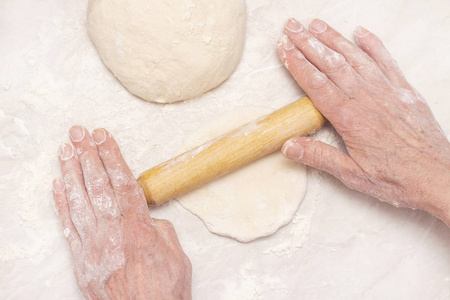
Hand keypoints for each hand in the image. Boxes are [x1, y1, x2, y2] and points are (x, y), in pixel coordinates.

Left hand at [52, 126, 191, 298]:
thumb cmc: (164, 291)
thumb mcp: (176, 255)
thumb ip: (160, 230)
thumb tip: (147, 218)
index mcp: (138, 229)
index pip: (123, 183)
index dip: (112, 157)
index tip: (103, 136)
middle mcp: (112, 233)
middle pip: (98, 186)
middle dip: (87, 155)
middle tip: (78, 132)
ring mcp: (93, 246)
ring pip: (79, 201)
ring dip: (71, 172)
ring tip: (65, 149)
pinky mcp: (81, 260)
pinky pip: (68, 227)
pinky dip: (61, 204)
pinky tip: (57, 185)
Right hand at [278, 19, 449, 224]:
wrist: (438, 176)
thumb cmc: (396, 178)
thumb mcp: (352, 175)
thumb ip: (319, 157)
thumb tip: (288, 146)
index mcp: (350, 119)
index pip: (316, 84)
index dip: (297, 63)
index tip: (284, 47)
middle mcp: (367, 99)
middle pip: (331, 64)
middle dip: (308, 43)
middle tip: (291, 26)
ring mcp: (387, 91)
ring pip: (355, 58)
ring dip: (333, 38)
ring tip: (315, 25)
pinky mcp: (404, 91)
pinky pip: (386, 61)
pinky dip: (372, 45)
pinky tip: (360, 33)